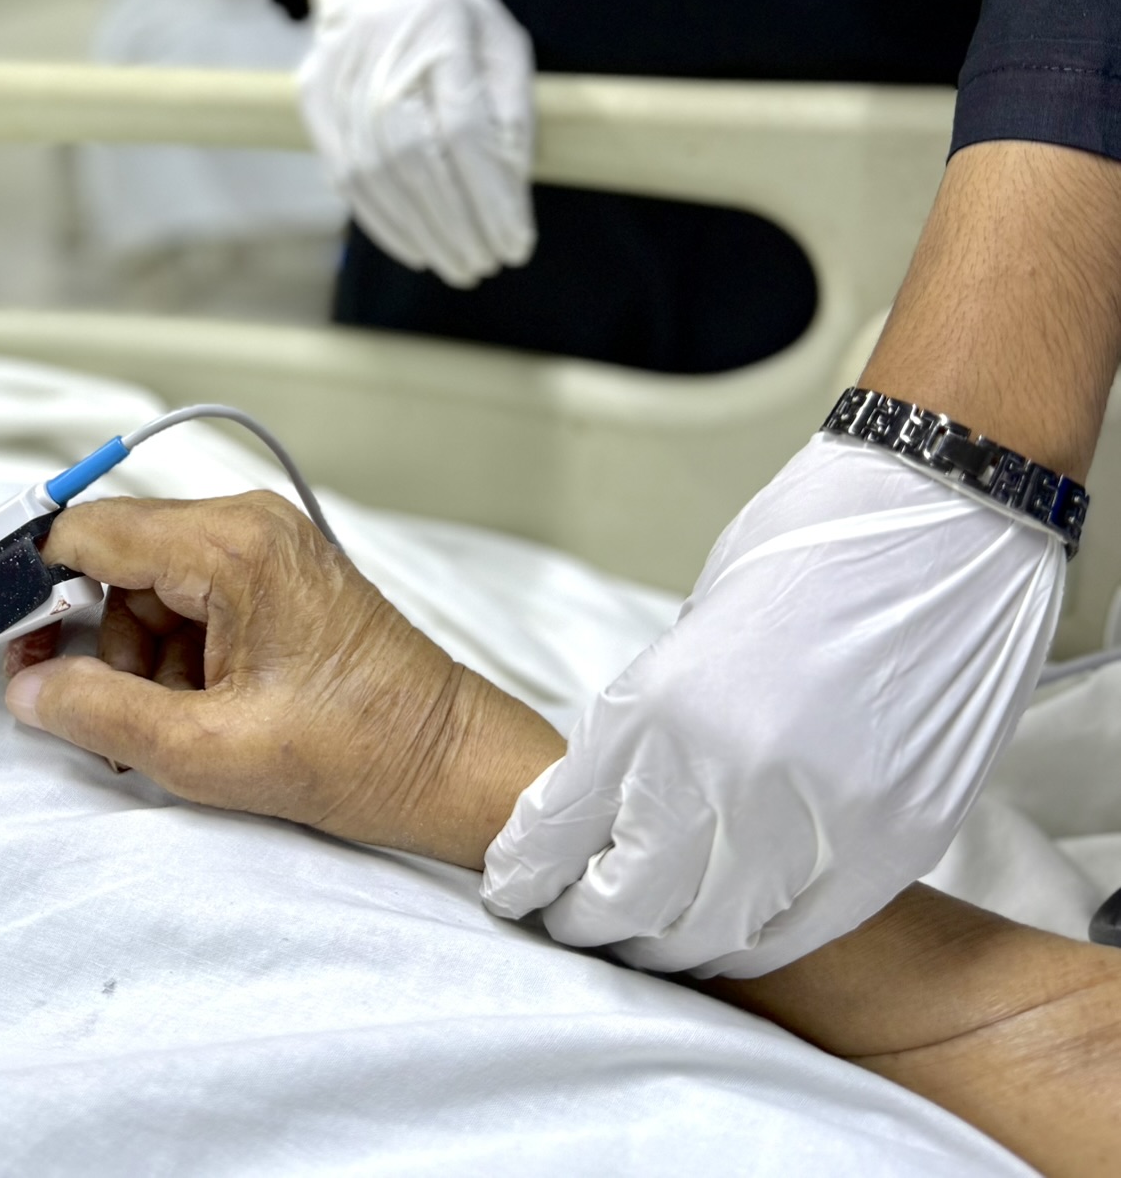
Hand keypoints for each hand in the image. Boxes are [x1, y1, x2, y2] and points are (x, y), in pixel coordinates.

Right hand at [4, 491, 564, 866]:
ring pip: (147, 589)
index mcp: (233, 546)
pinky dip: (173, 658)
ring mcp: (266, 548)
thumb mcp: (210, 753)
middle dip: (89, 640)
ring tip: (170, 729)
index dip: (24, 580)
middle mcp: (248, 525)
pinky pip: (189, 602)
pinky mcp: (276, 579)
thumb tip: (26, 692)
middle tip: (78, 710)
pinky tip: (195, 714)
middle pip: (114, 561)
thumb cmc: (361, 754)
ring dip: (134, 660)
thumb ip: (101, 715)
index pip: (88, 530)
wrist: (453, 766)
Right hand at [299, 0, 535, 287]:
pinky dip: (382, 220)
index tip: (517, 242)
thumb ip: (511, 110)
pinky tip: (415, 247)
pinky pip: (344, 173)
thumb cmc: (456, 19)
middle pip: (413, 158)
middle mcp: (380, 51)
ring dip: (420, 231)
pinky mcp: (314, 99)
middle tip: (485, 265)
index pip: (463, 129)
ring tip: (457, 263)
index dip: (490, 195)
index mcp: (440, 28)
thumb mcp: (504, 44)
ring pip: (374, 173)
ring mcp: (338, 76)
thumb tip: (511, 190)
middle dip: (455, 224)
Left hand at [482, 435, 1064, 977]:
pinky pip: (803, 927)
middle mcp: (723, 770)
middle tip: (572, 924)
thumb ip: (666, 708)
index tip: (512, 887)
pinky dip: (757, 942)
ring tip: (647, 941)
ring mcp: (812, 814)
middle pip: (629, 898)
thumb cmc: (814, 542)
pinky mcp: (889, 838)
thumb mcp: (701, 622)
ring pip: (713, 930)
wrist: (944, 512)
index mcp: (658, 702)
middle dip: (587, 920)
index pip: (564, 825)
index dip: (528, 870)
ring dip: (669, 943)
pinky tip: (730, 936)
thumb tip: (637, 781)